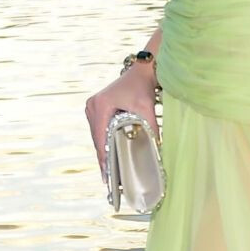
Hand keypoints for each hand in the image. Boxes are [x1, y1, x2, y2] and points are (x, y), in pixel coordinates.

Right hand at [85, 64, 159, 186]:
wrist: (141, 71)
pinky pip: (98, 130)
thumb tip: (157, 150)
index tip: (107, 175)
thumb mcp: (147, 109)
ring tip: (108, 172)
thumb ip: (150, 129)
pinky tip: (109, 155)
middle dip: (103, 158)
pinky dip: (104, 142)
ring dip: (102, 151)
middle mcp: (92, 106)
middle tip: (108, 179)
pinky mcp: (96, 107)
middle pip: (97, 139)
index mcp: (100, 106)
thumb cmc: (143, 87)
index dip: (104, 158)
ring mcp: (92, 107)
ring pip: (96, 136)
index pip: (101, 138)